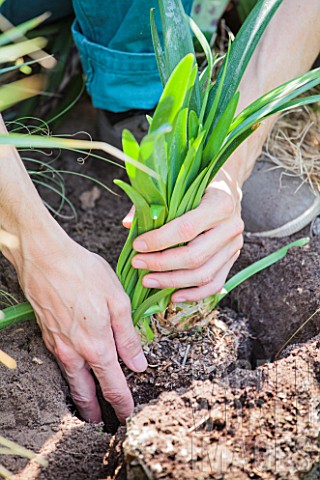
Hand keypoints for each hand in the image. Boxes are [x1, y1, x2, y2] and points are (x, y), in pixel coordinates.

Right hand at [5, 223, 146, 423]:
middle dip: (97, 410)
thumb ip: (128, 336)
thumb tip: (139, 363)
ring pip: (72, 381)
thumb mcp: (117, 301)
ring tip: (88, 409)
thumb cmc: (84, 274)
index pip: (113, 385)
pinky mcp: (48, 336)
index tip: (129, 413)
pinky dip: (70, 377)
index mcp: (97, 345)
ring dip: (81, 398)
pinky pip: (61, 364)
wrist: (45, 259)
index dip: (123, 402)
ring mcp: (58, 346)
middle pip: (87, 392)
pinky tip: (75, 372)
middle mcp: (75, 352)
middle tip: (104, 423)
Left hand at [123, 172, 243, 301]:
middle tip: (137, 264)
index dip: (159, 241)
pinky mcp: (233, 259)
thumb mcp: (178, 184)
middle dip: (161, 264)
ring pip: (204, 274)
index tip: (136, 246)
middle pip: (195, 256)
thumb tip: (128, 224)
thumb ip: (154, 203)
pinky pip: (215, 283)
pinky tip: (172, 296)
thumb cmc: (198, 185)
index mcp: (220, 202)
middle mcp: (232, 226)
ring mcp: (235, 245)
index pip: (186, 228)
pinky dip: (193, 294)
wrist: (228, 188)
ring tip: (148, 281)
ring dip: (173, 282)